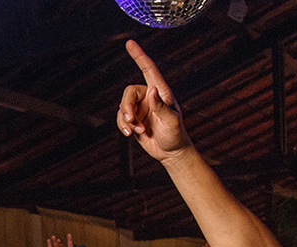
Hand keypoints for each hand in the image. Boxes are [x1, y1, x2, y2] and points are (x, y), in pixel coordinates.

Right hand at [117, 40, 190, 162]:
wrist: (171, 152)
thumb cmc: (176, 135)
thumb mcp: (171, 120)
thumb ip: (161, 106)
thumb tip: (151, 91)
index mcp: (161, 92)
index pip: (149, 70)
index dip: (139, 56)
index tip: (129, 43)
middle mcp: (149, 97)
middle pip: (129, 92)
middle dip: (126, 106)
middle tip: (130, 119)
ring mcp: (141, 108)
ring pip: (123, 106)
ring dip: (126, 119)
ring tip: (136, 131)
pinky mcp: (134, 120)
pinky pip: (121, 118)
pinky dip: (123, 125)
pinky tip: (130, 134)